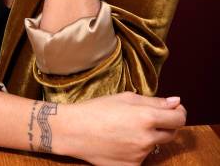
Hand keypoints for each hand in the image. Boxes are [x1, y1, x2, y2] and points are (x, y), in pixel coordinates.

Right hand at [54, 92, 186, 165]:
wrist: (74, 131)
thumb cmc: (98, 109)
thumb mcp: (126, 98)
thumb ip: (154, 101)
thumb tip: (176, 102)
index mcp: (146, 117)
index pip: (179, 119)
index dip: (179, 113)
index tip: (174, 110)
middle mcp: (147, 139)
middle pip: (171, 134)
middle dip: (166, 124)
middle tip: (148, 117)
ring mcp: (140, 156)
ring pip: (154, 145)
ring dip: (148, 136)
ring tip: (125, 128)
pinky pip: (142, 157)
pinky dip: (136, 149)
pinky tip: (119, 141)